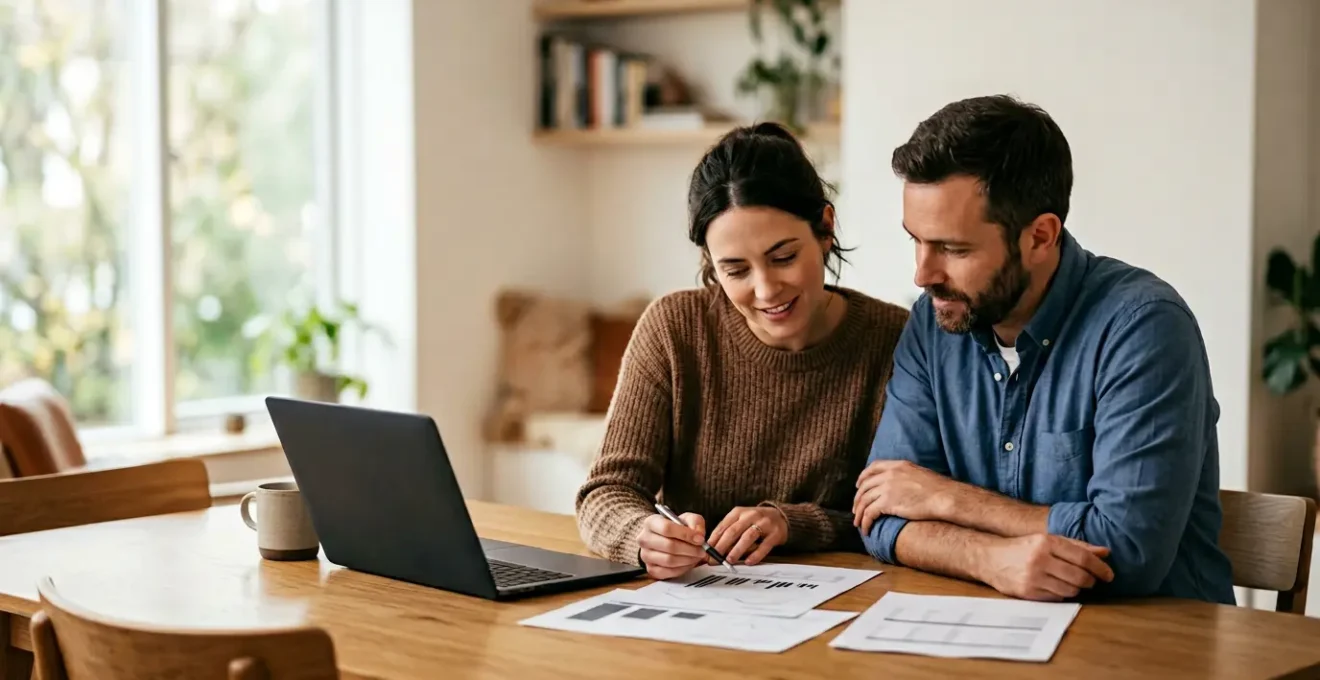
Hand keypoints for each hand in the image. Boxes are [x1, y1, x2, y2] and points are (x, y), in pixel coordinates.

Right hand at [637, 512, 706, 579]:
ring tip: (697, 556)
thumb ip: (695, 522)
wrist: (665, 539)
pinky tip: (689, 563)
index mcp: (651, 522)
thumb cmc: (676, 528)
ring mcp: (646, 555)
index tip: (700, 539)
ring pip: (669, 560)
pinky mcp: (651, 569)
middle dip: (690, 549)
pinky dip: (682, 569)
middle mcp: (644, 539)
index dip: (686, 534)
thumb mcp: (687, 519)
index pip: (667, 528)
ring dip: (688, 559)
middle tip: (702, 550)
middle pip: (669, 546)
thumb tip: (698, 535)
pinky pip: (668, 572)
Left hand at [709, 506, 788, 565]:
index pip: (723, 526)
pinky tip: (749, 562)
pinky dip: (756, 554)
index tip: (707, 551)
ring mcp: (764, 523)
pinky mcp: (776, 533)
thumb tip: (712, 549)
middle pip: (734, 531)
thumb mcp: (740, 521)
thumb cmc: (755, 521)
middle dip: (722, 546)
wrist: (781, 516)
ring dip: (737, 549)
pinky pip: (765, 545)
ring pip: (748, 536)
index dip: (714, 539)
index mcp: (739, 512)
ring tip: (729, 560)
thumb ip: (728, 532)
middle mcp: (751, 515)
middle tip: (715, 558)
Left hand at [853, 460, 955, 532]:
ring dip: (859, 513)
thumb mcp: (919, 473)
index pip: (873, 468)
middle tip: (856, 510)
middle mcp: (889, 474)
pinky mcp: (887, 502)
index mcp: (897, 465)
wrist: (944, 497)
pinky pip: (869, 513)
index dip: (863, 477)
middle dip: (858, 499)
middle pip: (865, 486)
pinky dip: (865, 522)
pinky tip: (866, 529)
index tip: (859, 486)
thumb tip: (901, 486)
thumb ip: (905, 476)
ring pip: (864, 501)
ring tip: (858, 523)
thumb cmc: (938, 489)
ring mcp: (886, 487)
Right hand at [979, 534, 1114, 600]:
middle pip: (1079, 576)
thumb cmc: (1022, 548)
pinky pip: (1057, 598)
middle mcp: (1039, 559)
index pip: (1082, 557)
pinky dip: (1062, 594)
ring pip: (1070, 590)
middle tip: (1091, 581)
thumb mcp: (1047, 541)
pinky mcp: (1028, 593)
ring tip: (1072, 583)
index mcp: (1046, 542)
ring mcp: (1033, 577)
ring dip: (1077, 589)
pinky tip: (1056, 587)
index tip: (1109, 574)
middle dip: (1090, 581)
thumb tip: (1105, 552)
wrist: (989, 558)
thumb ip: (1076, 546)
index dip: (1100, 568)